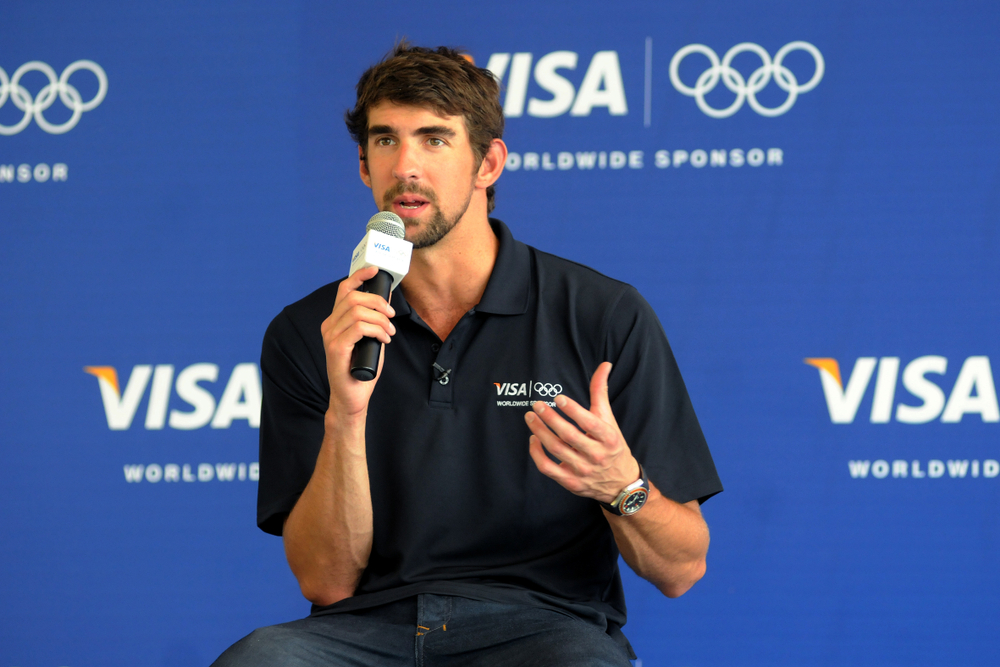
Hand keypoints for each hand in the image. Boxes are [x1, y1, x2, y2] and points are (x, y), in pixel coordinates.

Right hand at [320, 265, 395, 416]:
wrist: (352, 398)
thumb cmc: (362, 370)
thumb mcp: (371, 340)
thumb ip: (374, 323)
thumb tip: (386, 304)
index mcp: (335, 321)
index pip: (344, 290)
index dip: (360, 276)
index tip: (376, 272)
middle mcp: (329, 326)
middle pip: (354, 297)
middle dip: (378, 303)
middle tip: (391, 317)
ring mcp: (330, 337)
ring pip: (357, 311)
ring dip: (380, 320)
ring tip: (389, 332)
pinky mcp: (336, 348)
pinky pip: (358, 328)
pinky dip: (376, 330)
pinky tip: (384, 339)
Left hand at [524, 362, 640, 502]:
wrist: (620, 483)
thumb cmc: (612, 446)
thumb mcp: (609, 419)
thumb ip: (601, 392)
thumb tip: (604, 365)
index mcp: (609, 439)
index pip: (591, 424)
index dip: (574, 411)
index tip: (559, 398)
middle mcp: (597, 456)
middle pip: (569, 436)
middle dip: (550, 419)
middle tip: (537, 405)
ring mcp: (583, 471)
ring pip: (556, 450)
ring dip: (540, 432)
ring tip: (530, 417)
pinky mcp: (570, 482)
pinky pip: (548, 468)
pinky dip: (537, 453)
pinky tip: (533, 439)